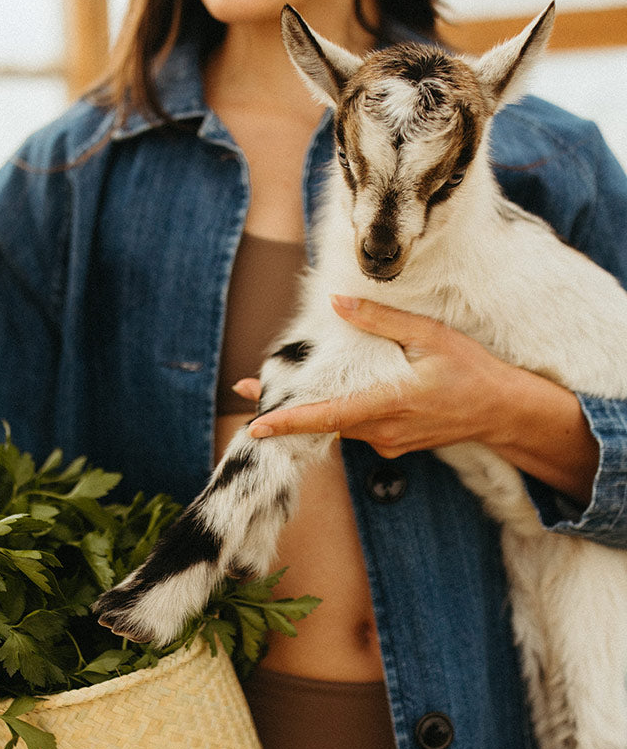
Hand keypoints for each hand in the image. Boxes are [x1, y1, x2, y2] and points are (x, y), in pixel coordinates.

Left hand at [245, 296, 520, 453]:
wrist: (503, 412)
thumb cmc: (471, 371)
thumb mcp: (430, 336)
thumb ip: (382, 321)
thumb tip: (337, 303)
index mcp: (389, 403)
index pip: (328, 417)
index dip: (290, 422)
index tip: (256, 425)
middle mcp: (382, 430)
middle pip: (321, 422)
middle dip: (282, 407)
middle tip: (244, 388)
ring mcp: (386, 441)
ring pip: (336, 426)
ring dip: (305, 411)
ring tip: (271, 391)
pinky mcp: (391, 444)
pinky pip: (355, 428)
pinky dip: (334, 414)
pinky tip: (325, 395)